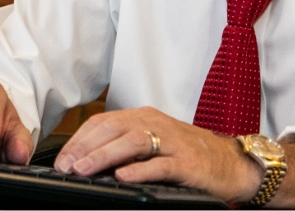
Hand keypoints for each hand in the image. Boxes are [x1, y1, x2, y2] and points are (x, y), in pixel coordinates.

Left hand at [52, 107, 262, 203]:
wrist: (232, 162)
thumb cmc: (189, 154)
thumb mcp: (154, 142)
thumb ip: (125, 146)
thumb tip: (87, 160)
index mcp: (144, 117)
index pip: (103, 122)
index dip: (80, 140)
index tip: (62, 160)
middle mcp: (155, 124)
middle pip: (113, 129)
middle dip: (85, 148)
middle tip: (66, 166)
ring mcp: (172, 142)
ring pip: (132, 142)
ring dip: (104, 156)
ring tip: (85, 169)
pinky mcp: (187, 163)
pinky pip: (160, 165)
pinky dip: (139, 170)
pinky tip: (122, 177)